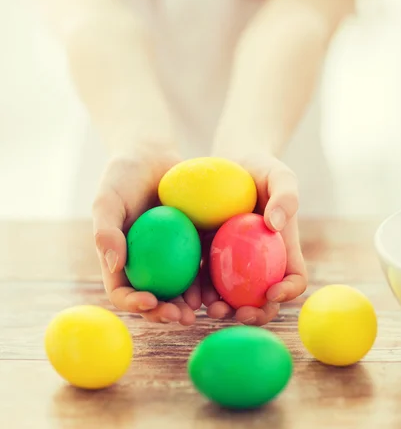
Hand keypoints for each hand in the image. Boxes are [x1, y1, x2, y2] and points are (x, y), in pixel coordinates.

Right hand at [92, 147, 198, 325]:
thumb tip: (114, 265)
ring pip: (180, 287)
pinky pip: (201, 263)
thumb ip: (105, 231)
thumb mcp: (107, 200)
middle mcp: (145, 263)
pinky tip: (223, 282)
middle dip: (167, 313)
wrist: (150, 154)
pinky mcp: (192, 243)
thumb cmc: (122, 176)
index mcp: (121, 260)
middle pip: (154, 298)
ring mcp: (170, 256)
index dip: (134, 304)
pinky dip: (209, 276)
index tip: (150, 302)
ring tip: (207, 307)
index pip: (122, 291)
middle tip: (183, 317)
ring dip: (192, 302)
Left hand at [205, 154, 307, 325]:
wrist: (231, 162)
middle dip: (253, 313)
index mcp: (283, 249)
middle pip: (263, 298)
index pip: (294, 278)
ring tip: (210, 310)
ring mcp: (234, 261)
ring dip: (223, 308)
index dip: (288, 291)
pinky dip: (199, 290)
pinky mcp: (209, 255)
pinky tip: (188, 294)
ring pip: (231, 295)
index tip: (273, 292)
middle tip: (239, 313)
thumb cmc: (262, 169)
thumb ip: (285, 197)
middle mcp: (261, 262)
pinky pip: (205, 277)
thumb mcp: (280, 176)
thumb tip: (274, 224)